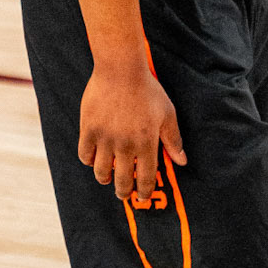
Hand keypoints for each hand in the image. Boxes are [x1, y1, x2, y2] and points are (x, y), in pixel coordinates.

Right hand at [78, 64, 186, 201]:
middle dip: (124, 192)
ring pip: (101, 172)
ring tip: (108, 178)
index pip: (146, 178)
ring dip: (105, 179)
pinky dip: (89, 161)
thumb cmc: (147, 91)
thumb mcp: (167, 114)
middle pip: (122, 180)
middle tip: (124, 194)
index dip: (145, 191)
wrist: (120, 70)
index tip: (143, 197)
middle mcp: (125, 145)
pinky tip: (94, 159)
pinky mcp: (88, 129)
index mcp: (147, 143)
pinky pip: (85, 155)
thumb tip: (182, 161)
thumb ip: (173, 140)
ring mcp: (105, 138)